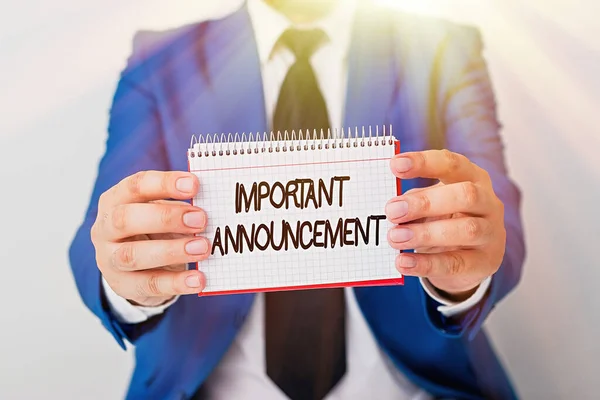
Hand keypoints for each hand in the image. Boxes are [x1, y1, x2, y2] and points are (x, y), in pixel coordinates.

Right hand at [91, 171, 208, 306]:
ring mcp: (109, 259)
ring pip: (133, 255)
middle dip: (166, 217)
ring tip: (203, 248)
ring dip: (171, 251)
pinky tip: (198, 279)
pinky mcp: (122, 285)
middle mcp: (106, 228)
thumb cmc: (153, 229)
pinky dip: (175, 283)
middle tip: (200, 219)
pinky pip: (148, 285)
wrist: (134, 267)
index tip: (194, 184)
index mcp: (116, 200)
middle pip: (126, 219)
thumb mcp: (162, 212)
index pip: (135, 186)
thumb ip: (180, 207)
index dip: (164, 184)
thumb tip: (211, 206)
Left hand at [385, 150, 505, 301]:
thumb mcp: (432, 204)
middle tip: (392, 211)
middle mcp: (488, 203)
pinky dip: (426, 264)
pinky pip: (456, 264)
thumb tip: (390, 206)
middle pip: (465, 195)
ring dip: (425, 233)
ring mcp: (491, 234)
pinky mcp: (485, 263)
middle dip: (425, 202)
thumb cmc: (445, 220)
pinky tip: (403, 262)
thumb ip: (414, 201)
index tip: (395, 164)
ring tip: (395, 238)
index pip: (452, 164)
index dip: (424, 163)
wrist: (470, 260)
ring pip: (466, 230)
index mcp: (473, 177)